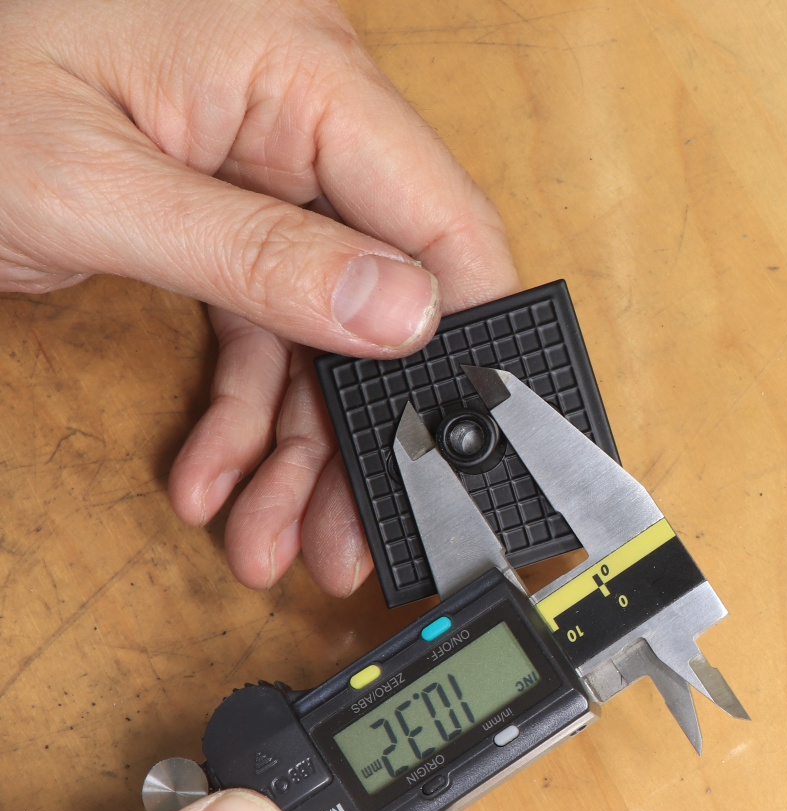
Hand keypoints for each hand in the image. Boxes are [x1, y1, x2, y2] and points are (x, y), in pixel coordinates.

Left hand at [0, 0, 519, 594]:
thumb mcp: (92, 190)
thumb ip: (256, 255)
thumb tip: (405, 315)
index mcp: (299, 70)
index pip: (440, 214)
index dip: (466, 336)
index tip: (462, 445)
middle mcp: (302, 113)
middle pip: (389, 291)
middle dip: (363, 426)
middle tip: (351, 532)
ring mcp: (267, 162)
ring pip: (329, 327)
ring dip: (301, 443)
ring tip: (273, 536)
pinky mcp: (226, 205)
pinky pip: (267, 321)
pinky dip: (245, 406)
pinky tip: (217, 475)